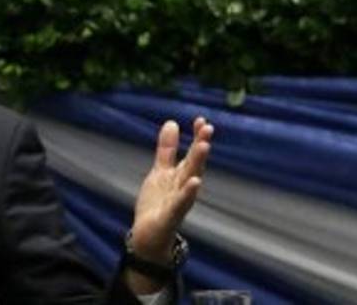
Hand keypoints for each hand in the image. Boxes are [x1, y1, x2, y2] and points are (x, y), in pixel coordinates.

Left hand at [124, 117, 213, 292]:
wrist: (149, 237)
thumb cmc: (158, 203)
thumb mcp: (160, 172)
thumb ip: (167, 150)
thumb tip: (172, 123)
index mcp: (181, 175)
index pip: (191, 153)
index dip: (196, 137)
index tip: (201, 120)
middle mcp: (184, 187)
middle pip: (194, 165)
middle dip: (200, 147)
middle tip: (208, 128)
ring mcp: (179, 201)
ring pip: (190, 181)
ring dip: (197, 165)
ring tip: (203, 147)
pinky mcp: (171, 216)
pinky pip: (181, 204)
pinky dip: (188, 194)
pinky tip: (196, 182)